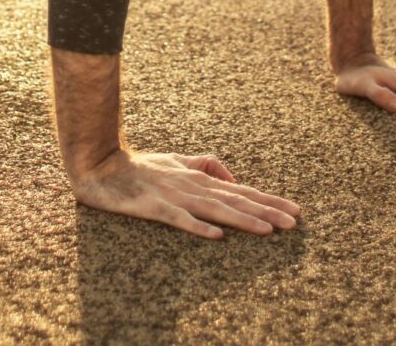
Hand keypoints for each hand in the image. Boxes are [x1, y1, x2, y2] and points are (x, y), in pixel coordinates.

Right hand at [70, 151, 301, 239]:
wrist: (100, 166)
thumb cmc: (140, 166)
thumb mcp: (177, 160)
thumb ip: (205, 164)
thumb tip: (232, 177)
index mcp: (200, 177)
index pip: (242, 190)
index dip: (269, 200)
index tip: (295, 210)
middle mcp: (192, 185)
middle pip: (236, 200)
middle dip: (267, 211)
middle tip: (294, 222)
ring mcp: (174, 196)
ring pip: (215, 209)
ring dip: (243, 219)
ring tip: (268, 230)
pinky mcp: (153, 207)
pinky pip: (179, 219)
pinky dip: (198, 226)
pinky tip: (216, 236)